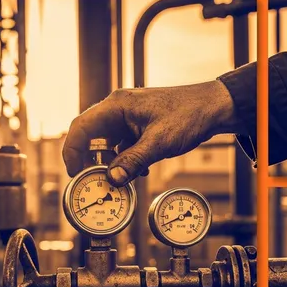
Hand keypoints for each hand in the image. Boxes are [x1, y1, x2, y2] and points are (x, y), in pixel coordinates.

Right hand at [62, 80, 239, 186]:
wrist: (214, 107)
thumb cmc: (189, 114)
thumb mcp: (159, 142)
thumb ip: (133, 161)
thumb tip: (112, 179)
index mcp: (117, 105)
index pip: (81, 127)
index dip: (72, 151)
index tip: (75, 174)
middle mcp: (118, 108)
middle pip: (90, 134)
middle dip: (87, 159)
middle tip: (89, 181)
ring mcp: (128, 116)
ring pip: (106, 142)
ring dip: (108, 162)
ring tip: (116, 181)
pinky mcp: (139, 125)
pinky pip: (122, 144)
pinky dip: (124, 159)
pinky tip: (137, 172)